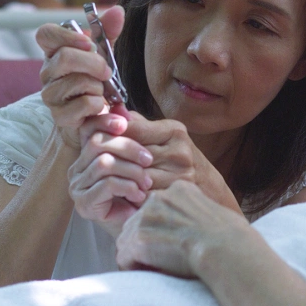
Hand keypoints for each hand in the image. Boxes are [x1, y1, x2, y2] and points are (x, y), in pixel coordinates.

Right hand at [36, 5, 124, 148]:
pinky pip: (86, 104)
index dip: (64, 35)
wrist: (93, 118)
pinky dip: (100, 104)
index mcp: (54, 52)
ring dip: (98, 86)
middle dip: (94, 63)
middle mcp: (47, 72)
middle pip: (65, 57)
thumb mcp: (102, 54)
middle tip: (107, 71)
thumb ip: (108, 32)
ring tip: (100, 91)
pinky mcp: (60, 116)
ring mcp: (50, 95)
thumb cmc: (95, 81)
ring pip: (78, 82)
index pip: (45, 34)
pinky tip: (100, 106)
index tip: (87, 41)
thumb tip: (118, 10)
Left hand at [67, 111, 239, 236]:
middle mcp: (179, 151)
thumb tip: (111, 109)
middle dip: (113, 158)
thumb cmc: (180, 161)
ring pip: (136, 175)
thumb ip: (139, 125)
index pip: (133, 129)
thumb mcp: (165, 137)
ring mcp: (180, 175)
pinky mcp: (175, 196)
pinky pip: (145, 195)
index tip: (96, 139)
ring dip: (121, 178)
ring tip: (107, 179)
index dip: (112, 135)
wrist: (210, 189)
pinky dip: (132, 195)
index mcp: (174, 131)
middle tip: (94, 162)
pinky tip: (124, 194)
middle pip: (132, 153)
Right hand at [67, 112, 152, 236]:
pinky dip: (128, 187)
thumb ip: (130, 134)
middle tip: (149, 160)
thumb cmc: (137, 189)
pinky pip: (107, 184)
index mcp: (86, 152)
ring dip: (131, 171)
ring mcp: (77, 186)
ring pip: (104, 163)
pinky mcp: (84, 203)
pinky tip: (139, 195)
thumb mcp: (135, 158)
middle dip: (128, 148)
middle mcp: (77, 167)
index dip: (105, 121)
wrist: (137, 223)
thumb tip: (123, 108)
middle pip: (98, 143)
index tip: (125, 123)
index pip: (88, 128)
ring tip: (147, 183)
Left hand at [116, 180, 254, 276]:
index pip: (156, 208)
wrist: (228, 249)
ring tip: (155, 269)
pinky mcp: (140, 240)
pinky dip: (134, 269)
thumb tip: (195, 230)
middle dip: (145, 241)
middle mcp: (159, 198)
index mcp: (179, 189)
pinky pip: (124, 258)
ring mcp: (147, 218)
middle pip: (137, 222)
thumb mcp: (215, 212)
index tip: (171, 244)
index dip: (161, 229)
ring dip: (138, 256)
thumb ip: (196, 214)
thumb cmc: (231, 238)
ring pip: (128, 240)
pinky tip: (150, 274)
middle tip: (159, 260)